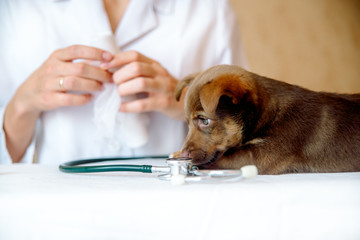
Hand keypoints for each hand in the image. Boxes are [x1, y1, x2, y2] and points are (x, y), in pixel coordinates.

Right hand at [3, 45, 112, 161]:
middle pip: (80, 68)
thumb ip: (78, 61)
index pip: (77, 50)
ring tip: (101, 87)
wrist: (28, 95)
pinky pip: (69, 99)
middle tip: (110, 78)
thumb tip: (106, 61)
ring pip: (74, 83)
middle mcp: (52, 67)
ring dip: (92, 85)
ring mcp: (49, 83)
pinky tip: (90, 97)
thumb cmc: (51, 77)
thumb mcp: (60, 64)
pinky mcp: (49, 98)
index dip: (95, 53)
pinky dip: (82, 99)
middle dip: (99, 73)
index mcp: (57, 56)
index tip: (110, 57)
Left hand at [100, 51, 184, 119]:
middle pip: (136, 67)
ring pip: (140, 83)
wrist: (187, 102)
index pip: (134, 55)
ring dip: (124, 89)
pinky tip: (120, 108)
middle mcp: (159, 73)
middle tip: (113, 84)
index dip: (116, 59)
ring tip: (118, 94)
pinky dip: (128, 106)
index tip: (103, 66)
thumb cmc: (163, 88)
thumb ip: (136, 69)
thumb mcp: (153, 74)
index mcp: (154, 64)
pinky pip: (143, 104)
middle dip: (119, 75)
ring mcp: (163, 88)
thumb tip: (108, 67)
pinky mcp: (163, 103)